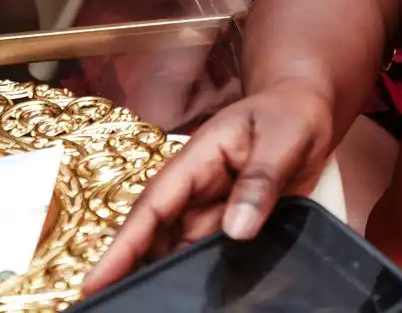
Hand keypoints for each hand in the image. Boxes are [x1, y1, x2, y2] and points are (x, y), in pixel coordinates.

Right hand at [80, 80, 333, 294]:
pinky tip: (199, 300)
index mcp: (196, 161)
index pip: (152, 207)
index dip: (122, 247)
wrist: (308, 108)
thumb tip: (237, 230)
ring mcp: (211, 210)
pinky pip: (209, 254)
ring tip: (149, 307)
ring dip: (167, 278)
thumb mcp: (282, 139)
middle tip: (113, 308)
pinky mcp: (230, 224)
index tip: (93, 282)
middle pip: (156, 238)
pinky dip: (200, 276)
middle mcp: (194, 190)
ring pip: (179, 251)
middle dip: (131, 272)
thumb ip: (261, 180)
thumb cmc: (290, 114)